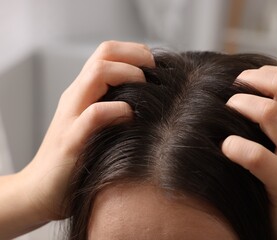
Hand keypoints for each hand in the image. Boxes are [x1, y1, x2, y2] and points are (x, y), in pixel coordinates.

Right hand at [0, 41, 154, 238]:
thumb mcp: (98, 126)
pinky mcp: (71, 141)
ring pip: (97, 74)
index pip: (107, 53)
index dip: (135, 51)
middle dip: (136, 55)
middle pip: (104, 54)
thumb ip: (116, 108)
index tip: (156, 65)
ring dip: (128, 74)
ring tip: (144, 87)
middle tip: (155, 70)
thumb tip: (153, 101)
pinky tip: (130, 117)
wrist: (41, 190)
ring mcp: (72, 116)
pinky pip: (94, 114)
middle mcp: (77, 97)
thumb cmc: (79, 158)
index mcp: (84, 92)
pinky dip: (117, 110)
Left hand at [222, 66, 276, 239]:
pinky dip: (235, 147)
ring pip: (270, 114)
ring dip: (242, 105)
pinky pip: (257, 156)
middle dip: (252, 80)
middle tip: (232, 88)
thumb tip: (261, 108)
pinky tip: (227, 148)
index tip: (246, 79)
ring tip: (227, 111)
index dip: (267, 72)